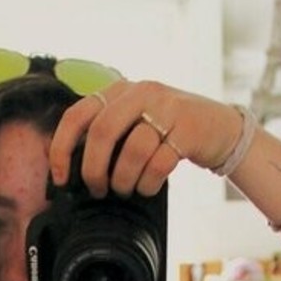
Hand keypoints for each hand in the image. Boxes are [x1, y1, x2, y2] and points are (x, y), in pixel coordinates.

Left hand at [48, 79, 240, 197]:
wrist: (219, 129)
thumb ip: (106, 135)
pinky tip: (148, 187)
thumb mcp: (133, 123)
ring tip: (127, 189)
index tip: (61, 178)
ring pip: (132, 150)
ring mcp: (167, 108)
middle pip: (102, 133)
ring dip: (124, 180)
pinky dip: (148, 183)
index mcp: (119, 90)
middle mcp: (141, 92)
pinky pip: (158, 163)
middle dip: (94, 170)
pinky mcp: (188, 129)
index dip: (61, 148)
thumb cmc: (167, 133)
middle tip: (98, 190)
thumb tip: (69, 169)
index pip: (77, 115)